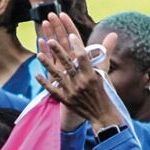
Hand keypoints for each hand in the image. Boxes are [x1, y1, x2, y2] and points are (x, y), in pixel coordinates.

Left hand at [36, 13, 123, 128]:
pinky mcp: (65, 100)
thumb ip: (105, 53)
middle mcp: (81, 83)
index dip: (76, 45)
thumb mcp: (105, 73)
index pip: (83, 57)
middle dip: (58, 51)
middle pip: (68, 64)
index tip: (70, 35)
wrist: (102, 115)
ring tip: (39, 55)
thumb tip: (113, 34)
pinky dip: (44, 83)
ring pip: (57, 76)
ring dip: (47, 65)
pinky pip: (52, 90)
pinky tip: (37, 74)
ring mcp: (72, 92)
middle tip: (50, 40)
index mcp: (92, 75)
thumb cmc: (104, 92)